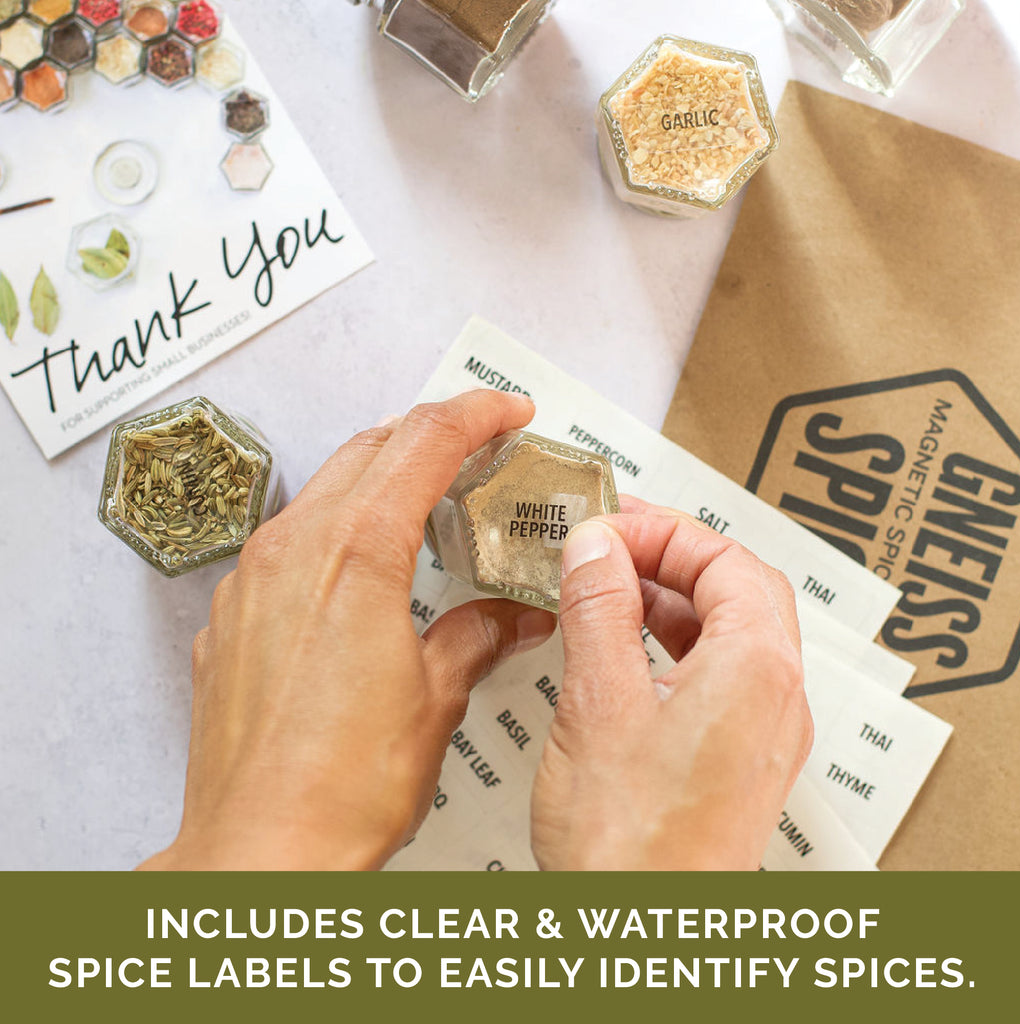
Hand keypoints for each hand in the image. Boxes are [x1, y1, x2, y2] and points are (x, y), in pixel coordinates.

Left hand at [139, 391, 555, 870]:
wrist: (259, 851)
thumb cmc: (342, 787)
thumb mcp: (436, 698)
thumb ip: (478, 636)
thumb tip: (512, 617)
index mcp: (357, 554)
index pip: (424, 442)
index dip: (474, 414)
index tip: (506, 410)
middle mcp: (294, 550)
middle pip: (370, 448)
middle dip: (429, 434)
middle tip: (477, 448)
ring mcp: (253, 579)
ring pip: (324, 488)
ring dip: (379, 477)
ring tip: (426, 502)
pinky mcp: (232, 615)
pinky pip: (288, 540)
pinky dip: (335, 529)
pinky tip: (362, 569)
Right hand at [532, 496, 811, 869]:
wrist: (647, 938)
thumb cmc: (632, 849)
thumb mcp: (598, 703)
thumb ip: (598, 610)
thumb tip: (594, 548)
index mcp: (757, 671)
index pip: (727, 560)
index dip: (664, 532)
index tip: (606, 528)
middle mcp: (776, 699)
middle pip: (739, 589)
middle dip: (672, 556)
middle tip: (611, 546)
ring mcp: (763, 733)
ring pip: (729, 632)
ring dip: (672, 599)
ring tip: (608, 588)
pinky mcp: (737, 760)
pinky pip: (718, 674)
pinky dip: (672, 643)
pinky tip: (624, 649)